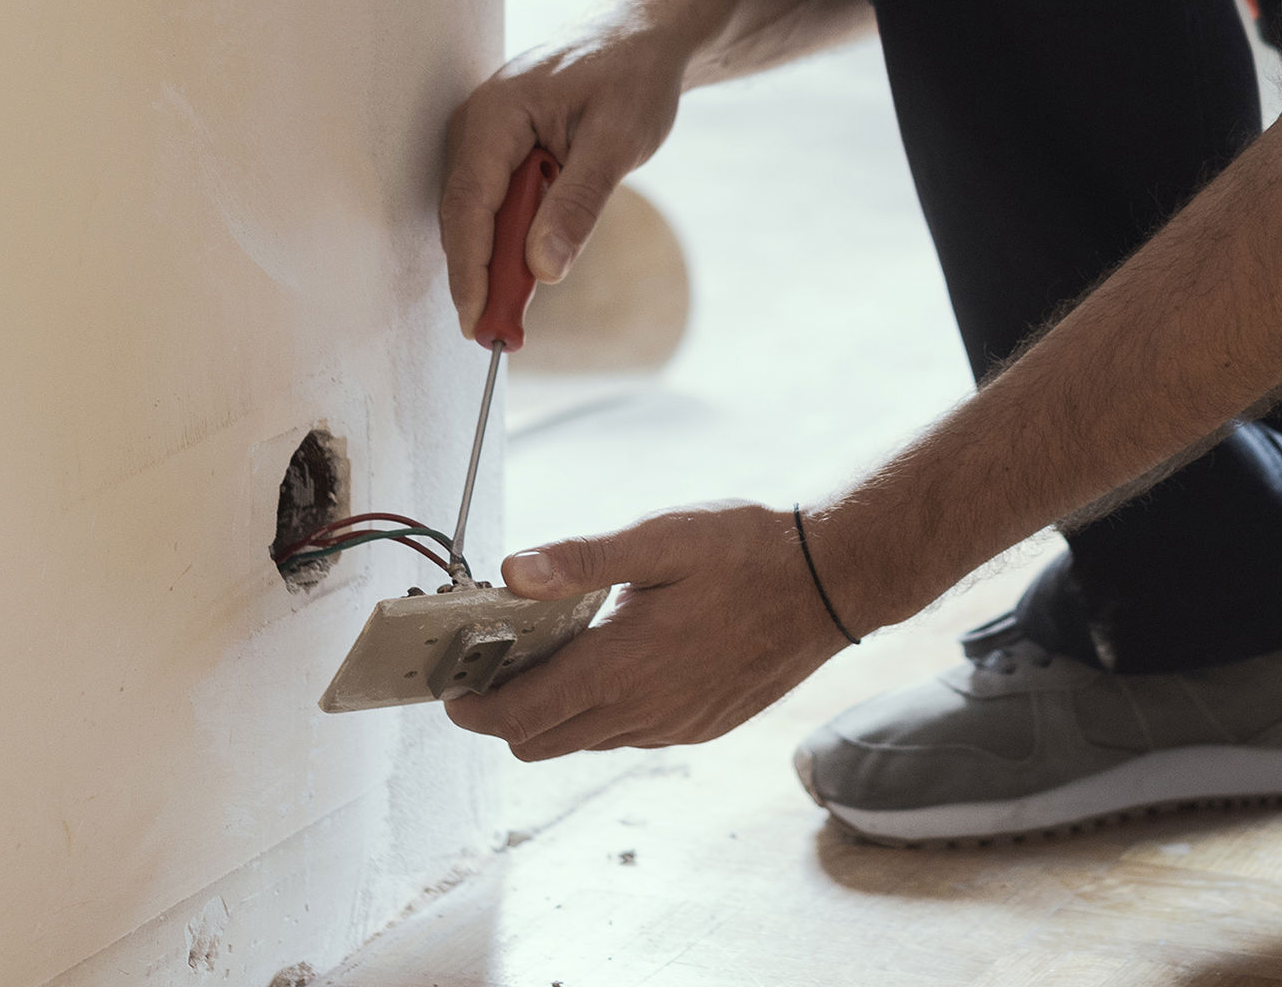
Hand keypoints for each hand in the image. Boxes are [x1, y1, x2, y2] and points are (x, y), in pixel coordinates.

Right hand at [439, 10, 695, 322]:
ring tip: (512, 314)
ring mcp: (487, 135)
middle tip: (497, 335)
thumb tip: (544, 270)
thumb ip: (578, 203)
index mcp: (497, 114)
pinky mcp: (503, 147)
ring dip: (496, 261)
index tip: (476, 319)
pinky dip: (509, 238)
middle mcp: (479, 124)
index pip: (469, 204)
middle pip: (467, 215)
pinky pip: (496, 201)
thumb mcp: (617, 142)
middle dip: (479, 276)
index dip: (469, 268)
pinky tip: (528, 269)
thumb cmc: (633, 77)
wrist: (644, 38)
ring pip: (480, 212)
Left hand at [443, 503, 855, 757]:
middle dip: (505, 713)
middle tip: (497, 664)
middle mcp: (642, 710)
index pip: (519, 715)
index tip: (451, 688)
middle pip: (539, 742)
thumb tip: (510, 571)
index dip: (472, 708)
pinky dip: (602, 714)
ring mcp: (673, 726)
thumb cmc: (746, 551)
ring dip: (554, 714)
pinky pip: (627, 736)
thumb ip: (581, 561)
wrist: (830, 585)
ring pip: (583, 743)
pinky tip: (616, 663)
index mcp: (622, 666)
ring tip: (555, 657)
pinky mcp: (698, 728)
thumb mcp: (660, 538)